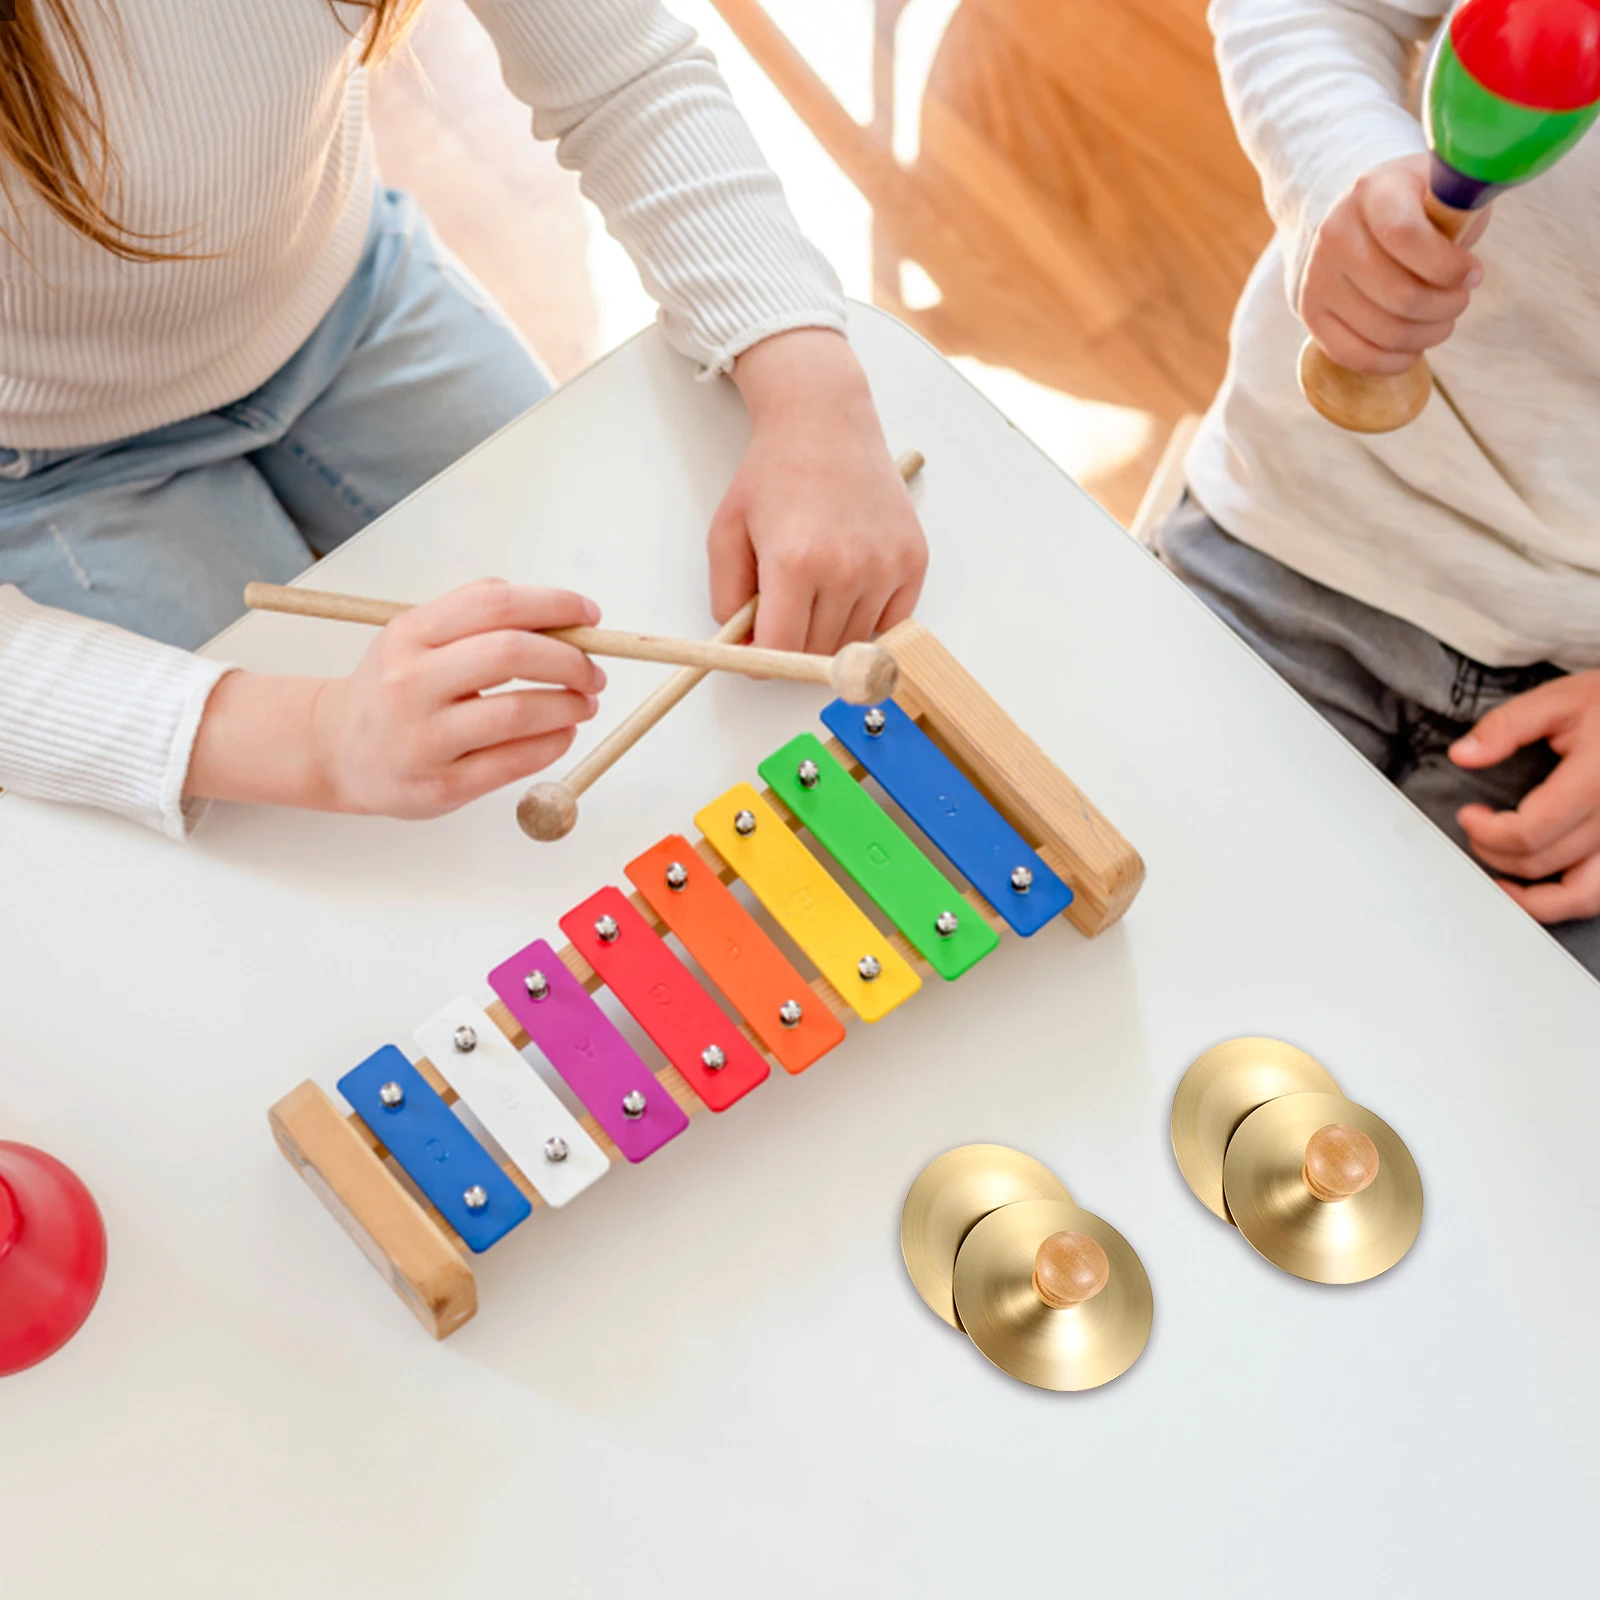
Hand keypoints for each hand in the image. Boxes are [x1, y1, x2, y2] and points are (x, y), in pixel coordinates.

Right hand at [187, 580, 604, 816]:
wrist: (336, 752)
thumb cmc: (394, 689)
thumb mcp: (416, 636)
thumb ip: (476, 615)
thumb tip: (558, 615)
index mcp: (409, 634)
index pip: (496, 604)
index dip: (555, 605)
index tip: (589, 616)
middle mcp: (410, 682)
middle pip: (512, 654)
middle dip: (571, 660)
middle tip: (593, 671)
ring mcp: (423, 738)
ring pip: (519, 713)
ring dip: (570, 705)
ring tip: (584, 703)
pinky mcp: (440, 785)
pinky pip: (514, 762)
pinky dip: (553, 744)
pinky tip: (561, 734)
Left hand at [711, 328, 926, 653]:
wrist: (825, 422)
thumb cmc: (775, 472)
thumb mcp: (726, 534)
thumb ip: (727, 600)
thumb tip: (746, 650)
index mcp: (795, 562)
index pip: (780, 652)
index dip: (762, 661)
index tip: (758, 652)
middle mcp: (847, 568)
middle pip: (816, 653)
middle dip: (793, 643)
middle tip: (782, 610)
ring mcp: (886, 566)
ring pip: (853, 642)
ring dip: (829, 631)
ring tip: (814, 588)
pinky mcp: (913, 562)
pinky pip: (889, 624)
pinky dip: (866, 619)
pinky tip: (847, 588)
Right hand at [1300, 153, 1487, 376]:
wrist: (1363, 216)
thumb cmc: (1418, 206)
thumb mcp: (1443, 188)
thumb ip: (1462, 211)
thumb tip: (1470, 271)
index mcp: (1372, 191)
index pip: (1405, 237)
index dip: (1447, 267)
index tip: (1474, 275)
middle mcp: (1334, 233)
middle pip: (1398, 295)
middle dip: (1445, 307)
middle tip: (1460, 300)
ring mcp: (1317, 276)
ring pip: (1382, 331)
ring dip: (1426, 335)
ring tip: (1441, 321)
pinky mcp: (1312, 312)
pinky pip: (1355, 356)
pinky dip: (1394, 360)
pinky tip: (1414, 347)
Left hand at [1450, 672, 1599, 921]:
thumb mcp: (1559, 699)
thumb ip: (1507, 726)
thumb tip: (1463, 755)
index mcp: (1598, 780)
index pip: (1531, 831)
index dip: (1487, 832)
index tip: (1469, 815)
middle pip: (1543, 861)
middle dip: (1494, 851)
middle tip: (1478, 828)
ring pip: (1578, 897)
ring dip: (1528, 893)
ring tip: (1499, 871)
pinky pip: (1598, 895)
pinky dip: (1564, 902)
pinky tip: (1535, 889)